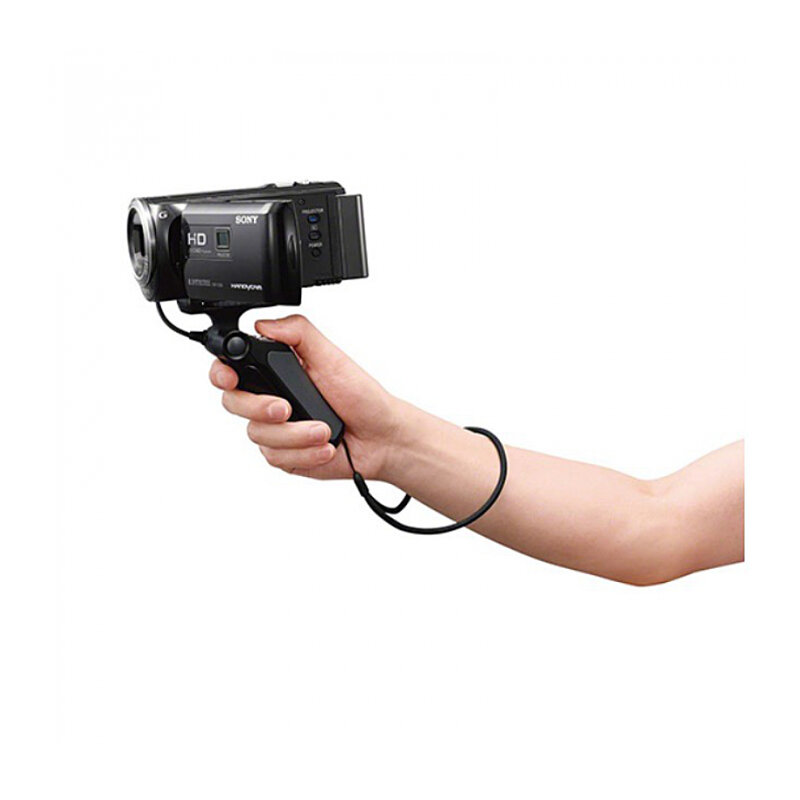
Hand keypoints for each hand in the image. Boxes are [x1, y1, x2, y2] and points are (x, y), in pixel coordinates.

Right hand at [209, 315, 403, 479]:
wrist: (380, 437)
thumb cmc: (360, 396)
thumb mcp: (331, 356)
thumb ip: (298, 333)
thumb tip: (264, 324)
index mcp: (275, 371)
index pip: (231, 369)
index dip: (221, 373)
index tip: (231, 377)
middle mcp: (268, 399)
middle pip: (234, 404)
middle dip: (259, 408)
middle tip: (286, 408)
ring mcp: (275, 430)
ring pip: (257, 435)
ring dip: (295, 435)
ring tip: (323, 430)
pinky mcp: (284, 456)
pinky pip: (276, 458)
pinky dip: (304, 454)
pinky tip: (324, 446)